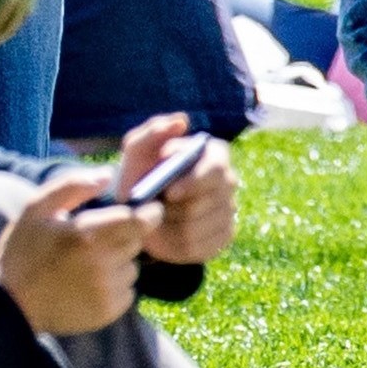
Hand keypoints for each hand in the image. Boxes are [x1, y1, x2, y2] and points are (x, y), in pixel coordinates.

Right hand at [0, 170, 152, 335]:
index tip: (147, 211)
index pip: (138, 221)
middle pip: (136, 242)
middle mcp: (101, 263)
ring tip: (88, 264)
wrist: (11, 303)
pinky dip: (115, 285)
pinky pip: (127, 291)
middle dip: (124, 236)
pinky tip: (89, 283)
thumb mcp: (36, 207)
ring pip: (132, 268)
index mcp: (85, 234)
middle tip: (95, 239)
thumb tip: (108, 175)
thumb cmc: (22, 250)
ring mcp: (106, 290)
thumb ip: (73, 185)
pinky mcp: (108, 311)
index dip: (148, 214)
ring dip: (119, 262)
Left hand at [111, 117, 241, 267]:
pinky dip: (177, 244)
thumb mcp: (137, 151)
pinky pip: (201, 246)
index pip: (216, 167)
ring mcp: (230, 209)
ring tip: (158, 218)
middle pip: (210, 201)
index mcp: (214, 153)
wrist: (138, 210)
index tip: (170, 193)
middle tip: (156, 207)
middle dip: (177, 208)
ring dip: (172, 226)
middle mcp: (229, 180)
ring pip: (202, 226)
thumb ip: (154, 131)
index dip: (195, 182)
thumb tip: (182, 121)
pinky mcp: (224, 236)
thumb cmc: (139, 174)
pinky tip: (167, 234)